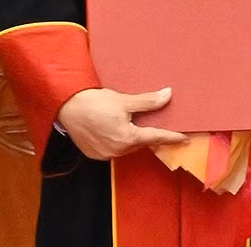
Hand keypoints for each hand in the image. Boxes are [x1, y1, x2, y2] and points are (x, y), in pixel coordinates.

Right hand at [56, 87, 187, 160]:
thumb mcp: (123, 100)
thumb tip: (168, 95)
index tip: (184, 138)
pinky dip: (116, 141)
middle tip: (151, 122)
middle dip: (147, 133)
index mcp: (128, 138)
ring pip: (126, 147)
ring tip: (127, 122)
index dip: (171, 137)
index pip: (156, 137)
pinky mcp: (95, 155)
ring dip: (131, 136)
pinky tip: (112, 128)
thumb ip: (147, 101)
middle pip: (140, 142)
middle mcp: (118, 151)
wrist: (66, 106)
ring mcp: (106, 155)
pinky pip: (113, 149)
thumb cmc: (94, 102)